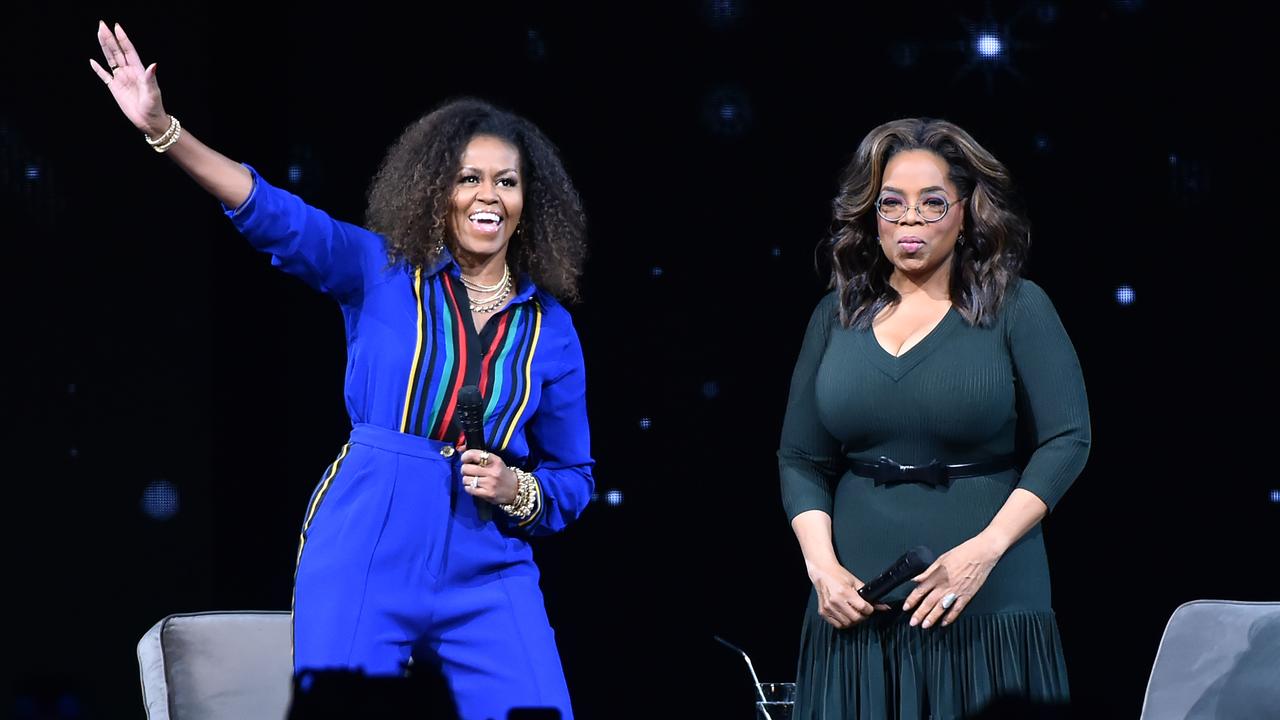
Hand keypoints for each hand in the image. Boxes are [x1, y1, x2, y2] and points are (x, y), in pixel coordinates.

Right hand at [90, 20, 168, 134]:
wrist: (149, 121)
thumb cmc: (154, 107)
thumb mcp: (153, 92)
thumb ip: (151, 78)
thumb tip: (153, 64)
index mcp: (138, 71)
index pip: (129, 51)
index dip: (123, 39)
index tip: (116, 27)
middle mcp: (129, 72)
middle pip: (117, 52)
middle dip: (110, 38)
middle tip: (102, 25)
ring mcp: (121, 79)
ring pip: (110, 60)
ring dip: (104, 48)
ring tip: (98, 34)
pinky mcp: (115, 88)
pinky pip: (105, 76)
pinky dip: (98, 69)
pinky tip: (92, 61)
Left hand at [458, 447, 517, 505]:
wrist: (516, 489)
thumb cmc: (503, 474)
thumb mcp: (495, 461)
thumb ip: (479, 455)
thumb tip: (460, 448)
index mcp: (495, 460)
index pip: (473, 454)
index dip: (465, 456)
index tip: (465, 459)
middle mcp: (492, 471)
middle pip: (467, 468)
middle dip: (465, 469)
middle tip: (468, 471)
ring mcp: (490, 483)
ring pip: (466, 479)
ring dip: (467, 480)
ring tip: (473, 480)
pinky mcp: (487, 494)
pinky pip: (469, 489)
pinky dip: (469, 487)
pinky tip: (474, 486)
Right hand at [808, 561, 890, 628]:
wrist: (822, 572)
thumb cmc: (838, 575)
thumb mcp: (855, 582)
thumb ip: (868, 595)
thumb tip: (883, 606)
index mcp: (845, 592)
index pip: (863, 608)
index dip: (869, 609)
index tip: (869, 608)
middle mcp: (836, 601)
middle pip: (856, 618)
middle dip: (862, 616)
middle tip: (862, 611)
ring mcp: (828, 607)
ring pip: (847, 623)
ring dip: (853, 620)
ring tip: (853, 613)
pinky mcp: (823, 612)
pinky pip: (837, 625)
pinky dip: (843, 622)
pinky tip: (845, 615)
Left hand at [902, 533, 1002, 628]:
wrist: (982, 554)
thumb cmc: (963, 553)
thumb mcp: (941, 559)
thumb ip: (928, 571)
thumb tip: (916, 579)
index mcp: (937, 575)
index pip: (920, 590)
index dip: (912, 600)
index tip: (906, 607)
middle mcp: (945, 585)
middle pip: (929, 602)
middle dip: (919, 613)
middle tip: (913, 622)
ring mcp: (956, 591)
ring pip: (941, 608)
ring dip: (932, 618)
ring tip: (925, 626)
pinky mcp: (967, 595)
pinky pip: (957, 609)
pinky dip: (950, 617)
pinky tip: (944, 622)